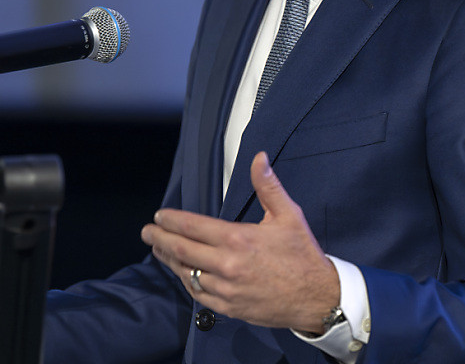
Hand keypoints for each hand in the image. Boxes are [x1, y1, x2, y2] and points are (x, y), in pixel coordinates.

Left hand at [141, 151, 339, 333]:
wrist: (317, 297)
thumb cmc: (302, 254)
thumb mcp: (288, 214)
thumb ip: (267, 185)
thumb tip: (258, 157)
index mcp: (237, 239)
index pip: (192, 227)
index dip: (170, 220)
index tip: (158, 216)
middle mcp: (227, 265)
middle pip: (181, 250)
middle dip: (159, 239)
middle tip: (147, 232)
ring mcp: (226, 289)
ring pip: (186, 274)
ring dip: (170, 260)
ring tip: (160, 250)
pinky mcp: (229, 308)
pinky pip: (199, 295)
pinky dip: (187, 282)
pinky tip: (183, 274)